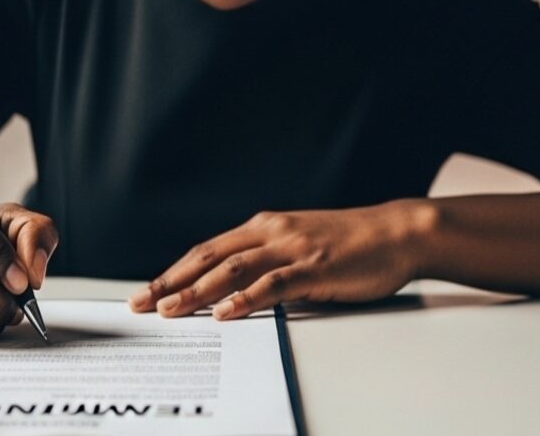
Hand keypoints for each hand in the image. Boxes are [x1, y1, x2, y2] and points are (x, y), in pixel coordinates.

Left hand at [127, 198, 433, 319]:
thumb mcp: (299, 247)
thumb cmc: (351, 243)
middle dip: (172, 282)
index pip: (207, 251)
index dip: (174, 271)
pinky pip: (274, 283)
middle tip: (141, 303)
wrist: (398, 232)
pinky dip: (246, 298)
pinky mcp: (315, 266)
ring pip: (233, 269)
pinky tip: (226, 312)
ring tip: (171, 310)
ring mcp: (292, 248)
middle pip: (209, 258)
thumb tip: (235, 291)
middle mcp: (271, 232)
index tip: (147, 291)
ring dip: (198, 291)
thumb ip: (268, 262)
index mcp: (264, 227)